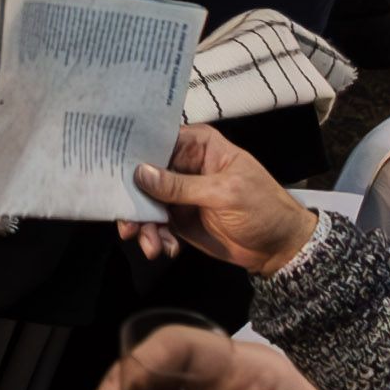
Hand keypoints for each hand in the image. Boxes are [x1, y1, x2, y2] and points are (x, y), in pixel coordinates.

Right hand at [120, 124, 319, 272]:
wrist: (280, 249)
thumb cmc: (263, 207)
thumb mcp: (225, 193)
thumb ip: (181, 185)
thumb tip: (140, 173)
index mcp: (198, 145)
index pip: (156, 140)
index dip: (132, 152)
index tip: (109, 167)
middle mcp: (182, 165)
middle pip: (142, 174)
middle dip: (132, 200)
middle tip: (128, 226)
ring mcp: (178, 193)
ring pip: (144, 203)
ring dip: (143, 226)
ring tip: (152, 247)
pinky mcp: (177, 219)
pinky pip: (155, 225)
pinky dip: (156, 239)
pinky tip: (168, 250)